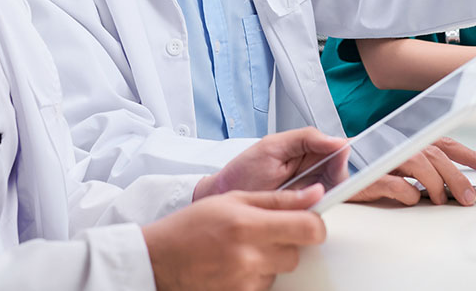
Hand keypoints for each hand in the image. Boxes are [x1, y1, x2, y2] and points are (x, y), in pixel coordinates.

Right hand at [142, 187, 325, 290]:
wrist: (159, 259)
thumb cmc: (193, 225)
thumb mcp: (235, 199)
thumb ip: (279, 199)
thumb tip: (315, 194)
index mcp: (250, 225)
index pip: (309, 229)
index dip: (315, 224)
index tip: (309, 220)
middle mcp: (250, 257)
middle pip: (297, 253)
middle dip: (289, 241)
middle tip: (266, 231)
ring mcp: (245, 282)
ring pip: (282, 270)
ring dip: (271, 259)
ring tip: (244, 247)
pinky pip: (265, 285)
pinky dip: (257, 275)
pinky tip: (236, 263)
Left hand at [196, 128, 348, 198]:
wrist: (222, 198)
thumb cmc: (243, 171)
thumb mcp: (273, 147)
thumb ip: (306, 138)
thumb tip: (338, 141)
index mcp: (306, 148)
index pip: (337, 150)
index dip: (340, 157)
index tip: (337, 163)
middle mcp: (311, 168)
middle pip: (339, 172)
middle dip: (333, 178)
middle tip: (318, 185)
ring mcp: (308, 189)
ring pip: (333, 191)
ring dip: (325, 195)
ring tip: (304, 196)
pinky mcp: (303, 208)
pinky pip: (321, 208)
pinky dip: (316, 209)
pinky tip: (304, 208)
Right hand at [349, 137, 475, 206]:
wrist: (328, 168)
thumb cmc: (365, 165)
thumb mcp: (399, 162)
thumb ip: (424, 167)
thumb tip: (455, 182)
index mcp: (407, 139)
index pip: (443, 142)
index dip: (468, 153)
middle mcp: (397, 144)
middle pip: (434, 154)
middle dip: (456, 176)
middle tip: (468, 196)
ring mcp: (382, 158)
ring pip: (417, 164)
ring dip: (434, 184)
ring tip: (439, 199)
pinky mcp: (368, 176)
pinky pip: (393, 184)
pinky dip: (407, 194)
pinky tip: (411, 199)